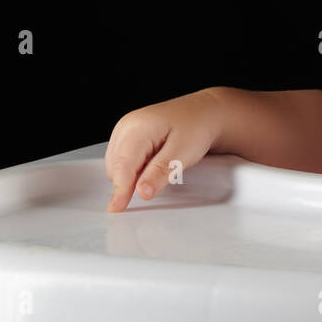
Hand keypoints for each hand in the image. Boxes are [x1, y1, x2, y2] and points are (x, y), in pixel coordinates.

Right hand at [104, 88, 223, 211]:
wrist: (205, 112)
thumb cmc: (198, 126)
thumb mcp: (183, 152)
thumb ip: (160, 172)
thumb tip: (141, 192)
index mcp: (137, 127)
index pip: (122, 165)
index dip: (120, 190)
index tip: (117, 208)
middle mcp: (126, 126)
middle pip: (115, 166)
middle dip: (128, 182)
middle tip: (159, 180)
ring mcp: (125, 129)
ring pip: (116, 164)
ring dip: (131, 175)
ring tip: (161, 165)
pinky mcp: (128, 134)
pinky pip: (122, 159)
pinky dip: (134, 168)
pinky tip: (153, 163)